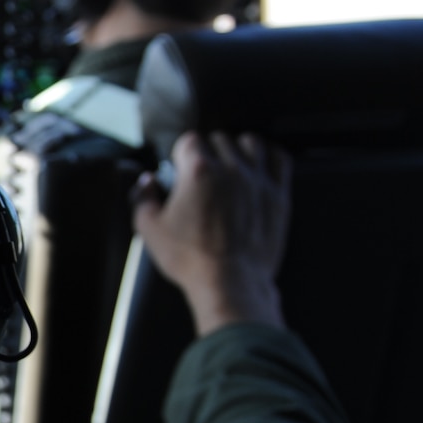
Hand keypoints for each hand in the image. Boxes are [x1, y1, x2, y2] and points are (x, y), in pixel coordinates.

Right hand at [132, 131, 290, 337]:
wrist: (229, 283)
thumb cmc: (190, 259)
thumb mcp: (149, 230)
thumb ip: (142, 198)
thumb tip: (147, 182)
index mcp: (198, 171)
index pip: (189, 140)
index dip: (181, 153)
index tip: (179, 167)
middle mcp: (230, 169)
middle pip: (219, 139)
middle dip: (208, 151)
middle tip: (202, 172)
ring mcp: (257, 180)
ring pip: (251, 143)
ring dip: (238, 148)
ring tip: (231, 163)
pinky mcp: (277, 195)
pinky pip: (279, 159)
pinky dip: (269, 156)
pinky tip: (260, 165)